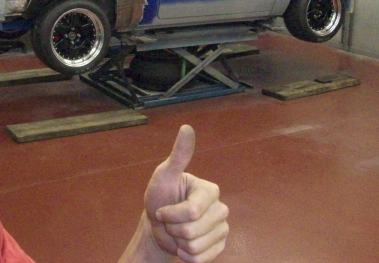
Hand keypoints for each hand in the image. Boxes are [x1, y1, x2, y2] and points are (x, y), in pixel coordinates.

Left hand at [143, 125, 228, 261]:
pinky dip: (184, 255)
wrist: (157, 224)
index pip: (192, 211)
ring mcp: (221, 229)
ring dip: (177, 242)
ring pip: (195, 246)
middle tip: (169, 220)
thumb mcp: (164, 174)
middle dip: (172, 228)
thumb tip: (187, 127)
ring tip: (175, 230)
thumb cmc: (160, 196)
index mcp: (210, 190)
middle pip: (192, 230)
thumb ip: (178, 154)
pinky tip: (182, 243)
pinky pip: (199, 260)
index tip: (162, 208)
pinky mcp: (219, 247)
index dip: (171, 214)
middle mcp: (220, 209)